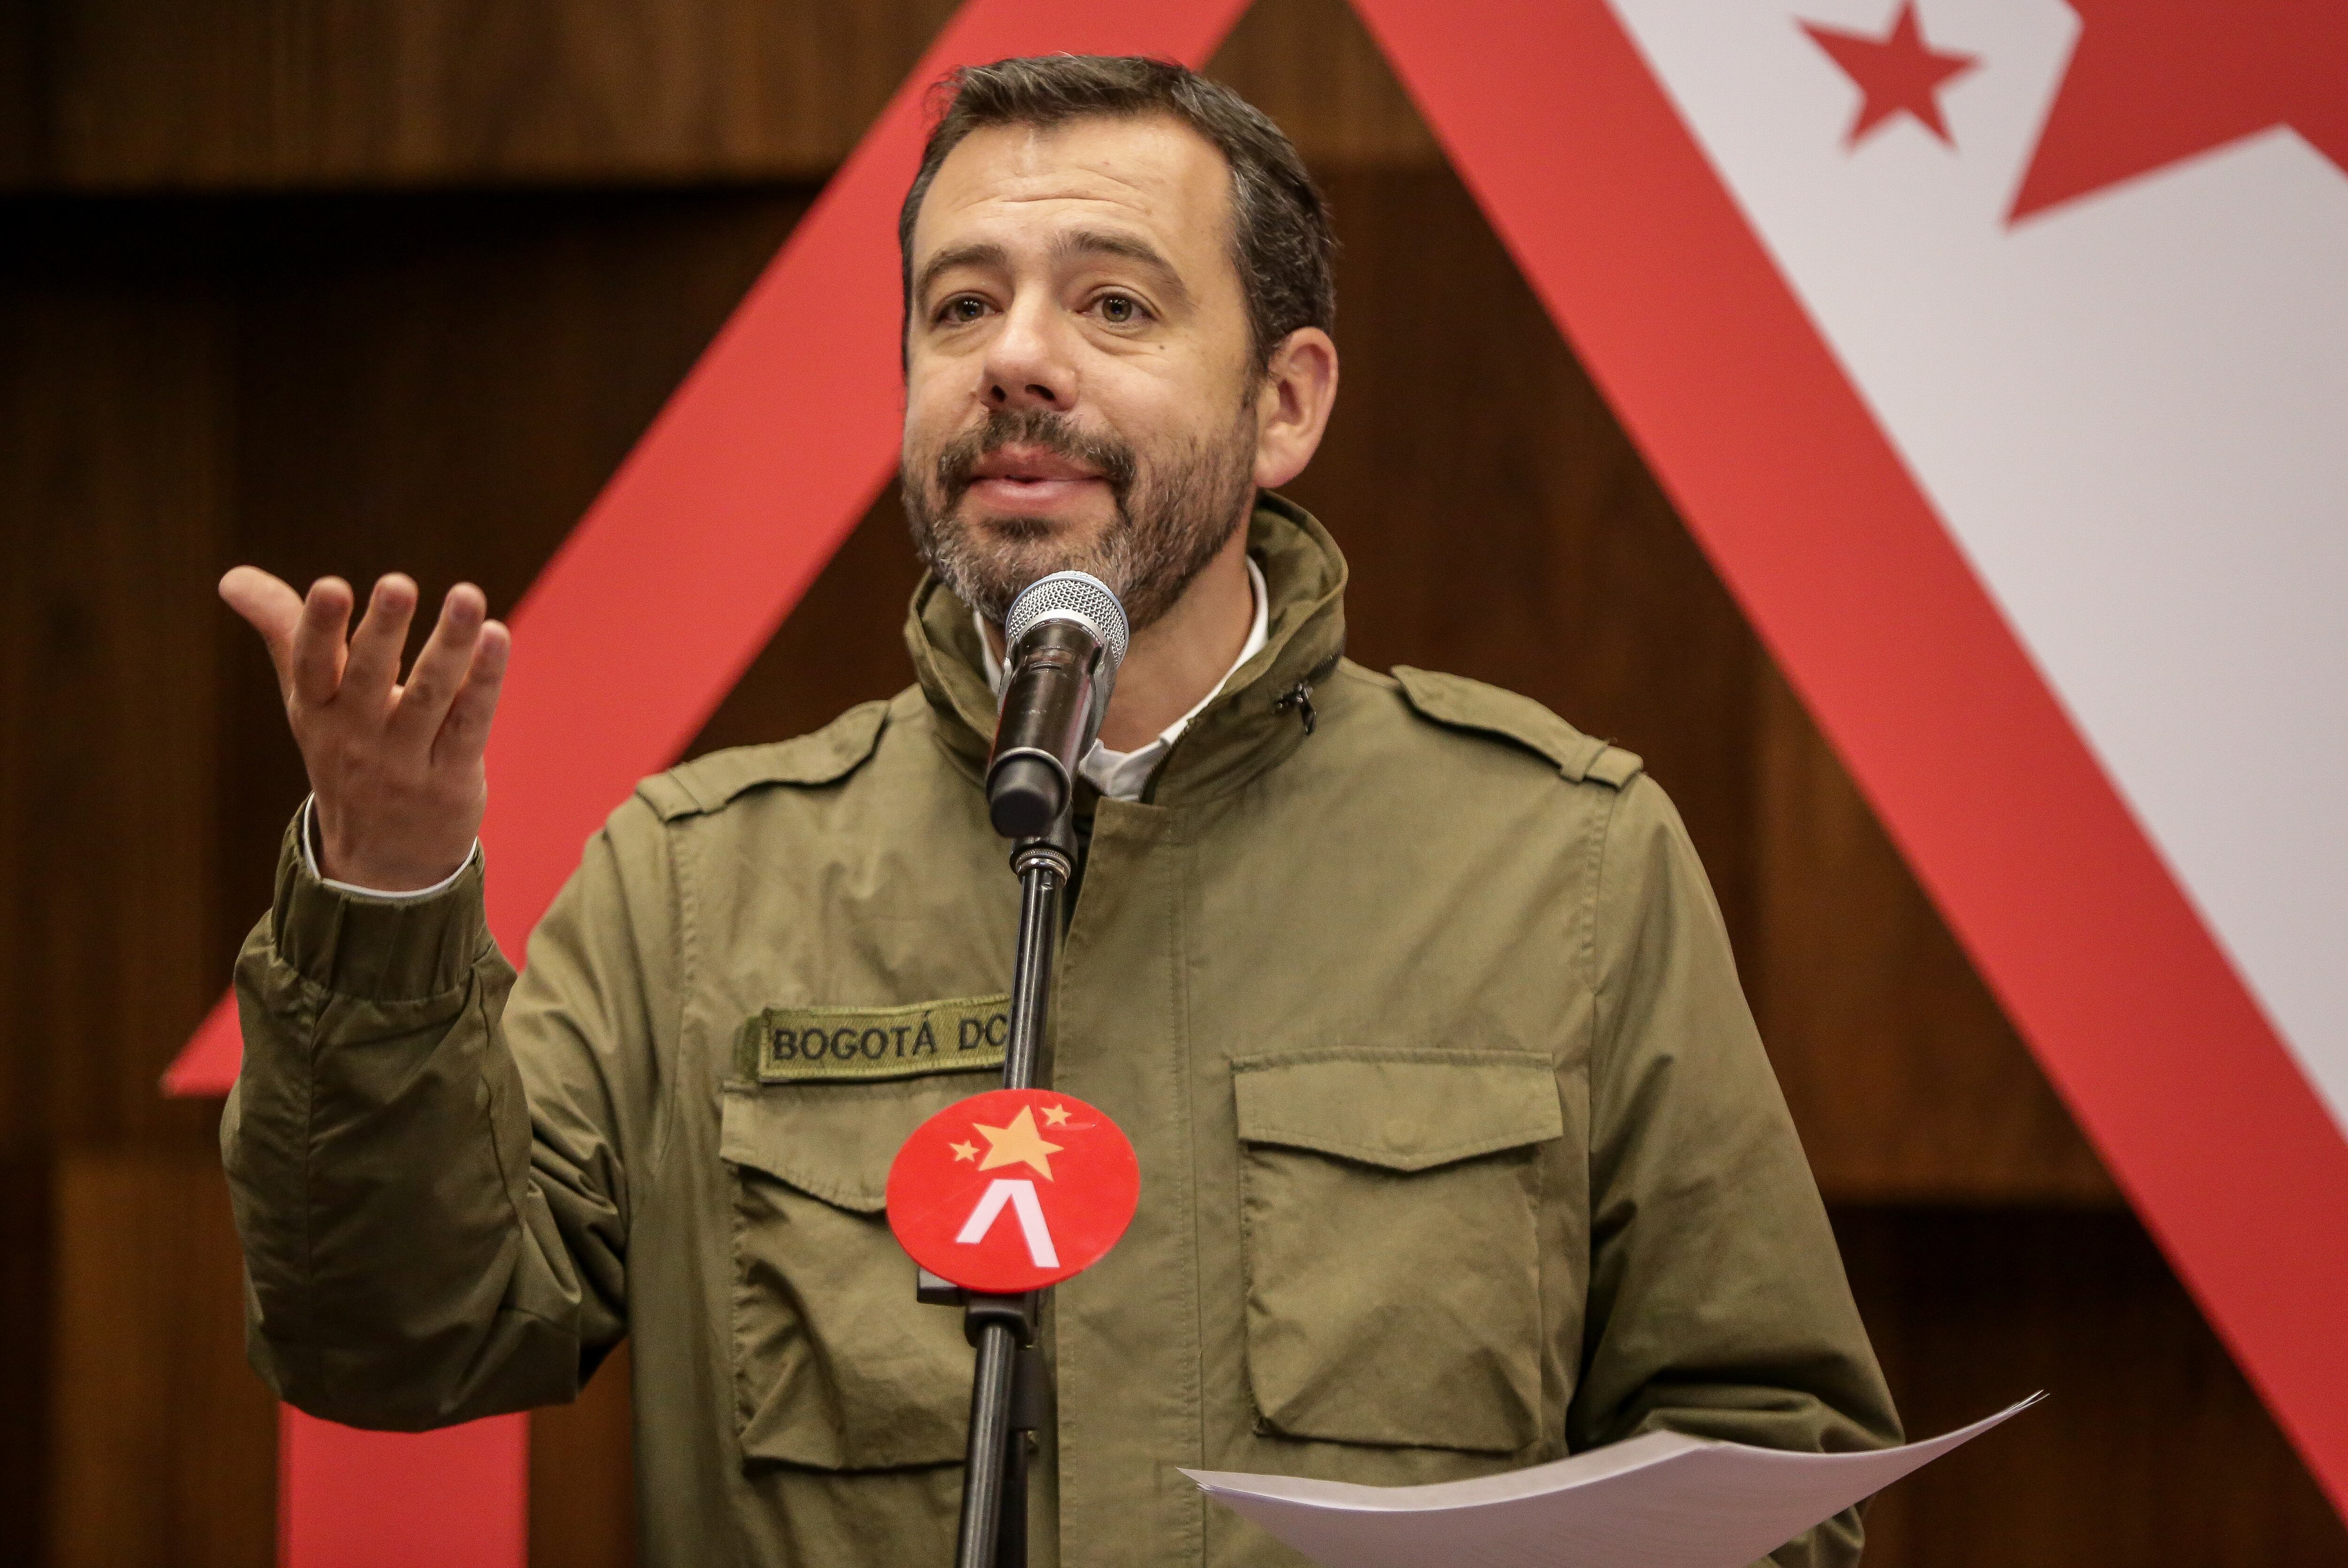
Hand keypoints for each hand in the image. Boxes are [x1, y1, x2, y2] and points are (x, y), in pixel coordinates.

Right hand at [221, 568, 510, 891]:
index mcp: (317, 710)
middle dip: (383, 631)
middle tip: (397, 584)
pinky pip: (469, 724)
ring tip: (468, 595)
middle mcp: (357, 735)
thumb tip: (231, 577)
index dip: (320, 627)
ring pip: (430, 696)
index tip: (330, 585)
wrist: (379, 864)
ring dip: (449, 645)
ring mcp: (405, 759)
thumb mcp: (307, 701)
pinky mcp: (450, 777)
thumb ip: (282, 632)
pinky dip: (485, 681)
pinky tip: (497, 638)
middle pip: (371, 678)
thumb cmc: (344, 755)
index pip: (312, 665)